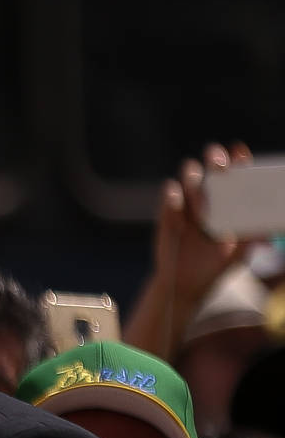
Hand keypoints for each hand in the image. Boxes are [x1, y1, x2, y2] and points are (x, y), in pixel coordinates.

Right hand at [154, 142, 257, 325]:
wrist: (187, 283)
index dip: (238, 160)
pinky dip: (174, 196)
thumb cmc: (217, 265)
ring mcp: (186, 202)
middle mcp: (208, 196)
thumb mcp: (240, 254)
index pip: (234, 174)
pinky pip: (168, 192)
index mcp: (229, 202)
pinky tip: (181, 214)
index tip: (241, 154)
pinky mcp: (166, 211)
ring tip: (203, 207)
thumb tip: (270, 226)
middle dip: (215, 160)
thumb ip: (253, 238)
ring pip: (189, 175)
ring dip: (197, 183)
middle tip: (220, 165)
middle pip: (210, 166)